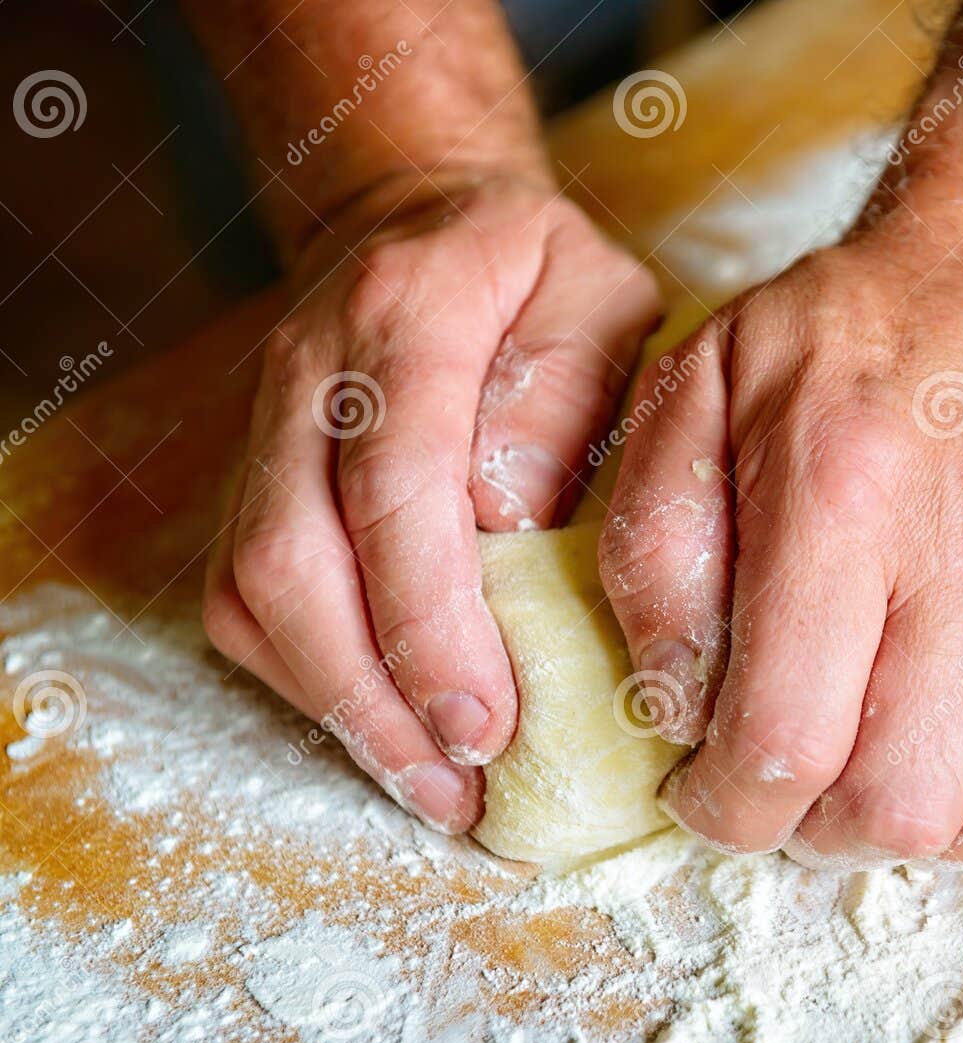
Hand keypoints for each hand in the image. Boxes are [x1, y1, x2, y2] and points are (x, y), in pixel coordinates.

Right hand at [203, 170, 660, 831]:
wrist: (423, 220)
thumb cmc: (539, 277)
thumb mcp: (604, 301)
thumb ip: (570, 403)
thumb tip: (510, 531)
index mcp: (405, 312)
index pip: (395, 483)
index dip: (431, 618)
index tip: (487, 722)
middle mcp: (306, 368)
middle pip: (294, 557)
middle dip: (374, 691)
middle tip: (462, 783)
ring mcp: (260, 423)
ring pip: (252, 591)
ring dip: (339, 706)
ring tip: (434, 787)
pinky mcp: (250, 476)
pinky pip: (242, 600)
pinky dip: (308, 681)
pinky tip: (386, 729)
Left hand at [599, 215, 962, 865]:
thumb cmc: (853, 335)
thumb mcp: (701, 391)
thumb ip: (658, 551)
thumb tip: (682, 711)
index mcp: (844, 494)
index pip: (785, 742)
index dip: (732, 814)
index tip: (718, 798)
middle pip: (907, 804)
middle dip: (831, 830)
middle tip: (809, 786)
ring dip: (951, 826)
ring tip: (910, 766)